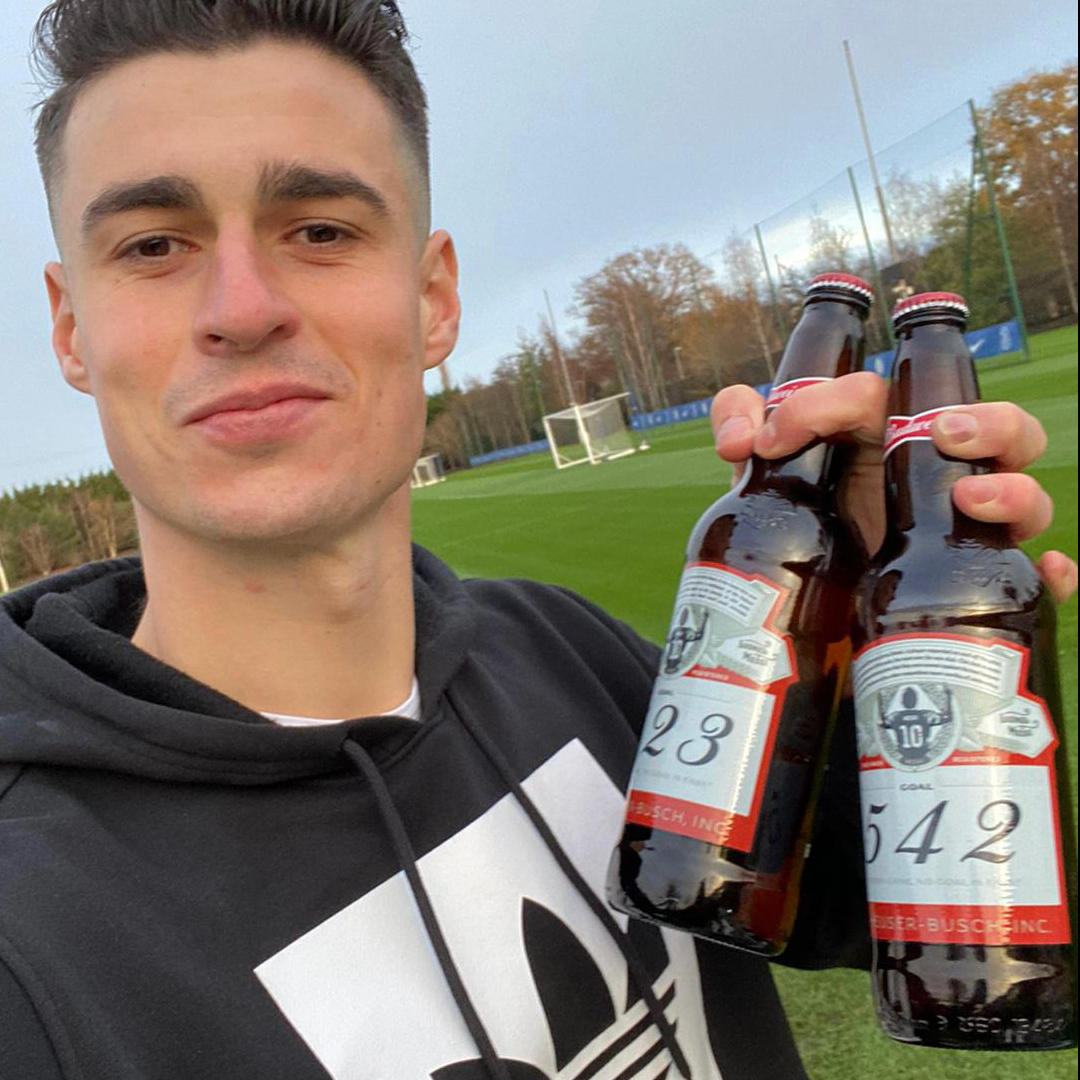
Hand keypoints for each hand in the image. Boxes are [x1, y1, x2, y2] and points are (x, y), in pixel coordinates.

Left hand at [710, 372, 1076, 604]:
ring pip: (1028, 494)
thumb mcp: (760, 470)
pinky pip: (1035, 572)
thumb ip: (740, 423)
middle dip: (986, 422)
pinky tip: (1047, 568)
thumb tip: (740, 437)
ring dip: (1013, 489)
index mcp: (879, 436)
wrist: (800, 598)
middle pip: (1000, 427)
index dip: (822, 402)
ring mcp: (960, 526)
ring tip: (967, 499)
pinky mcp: (970, 578)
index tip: (771, 440)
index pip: (876, 396)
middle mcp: (934, 473)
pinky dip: (1055, 568)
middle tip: (940, 432)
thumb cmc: (793, 517)